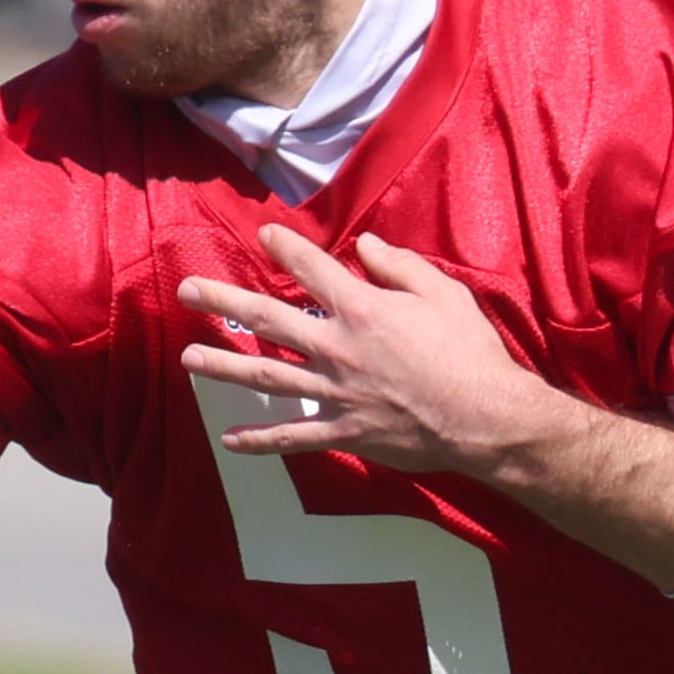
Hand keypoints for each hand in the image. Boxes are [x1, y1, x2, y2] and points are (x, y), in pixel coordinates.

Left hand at [176, 224, 560, 482]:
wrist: (487, 419)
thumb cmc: (469, 353)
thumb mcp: (443, 294)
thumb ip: (399, 267)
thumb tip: (364, 245)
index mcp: (361, 310)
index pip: (311, 269)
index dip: (285, 247)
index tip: (262, 234)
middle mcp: (337, 347)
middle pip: (267, 319)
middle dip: (222, 300)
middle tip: (186, 290)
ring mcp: (335, 392)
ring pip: (267, 376)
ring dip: (223, 366)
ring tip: (188, 358)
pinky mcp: (343, 432)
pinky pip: (293, 436)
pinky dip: (260, 440)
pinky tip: (230, 440)